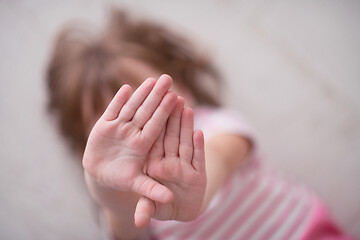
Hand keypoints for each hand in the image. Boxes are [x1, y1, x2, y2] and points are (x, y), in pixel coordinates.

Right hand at [82, 75, 177, 203]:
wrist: (102, 175)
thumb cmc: (122, 179)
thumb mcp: (137, 185)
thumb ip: (152, 191)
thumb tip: (170, 201)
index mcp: (143, 145)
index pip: (156, 125)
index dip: (165, 111)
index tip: (176, 97)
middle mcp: (133, 133)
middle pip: (146, 112)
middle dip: (156, 96)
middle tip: (167, 79)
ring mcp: (118, 128)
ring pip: (131, 107)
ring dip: (140, 94)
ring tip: (151, 79)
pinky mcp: (103, 127)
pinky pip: (111, 111)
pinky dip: (117, 100)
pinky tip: (126, 88)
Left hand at [134, 98, 206, 226]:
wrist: (181, 210)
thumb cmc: (162, 206)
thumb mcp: (153, 207)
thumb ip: (147, 207)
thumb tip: (139, 219)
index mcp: (154, 165)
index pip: (154, 142)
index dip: (155, 125)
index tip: (154, 109)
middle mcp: (169, 163)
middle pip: (170, 137)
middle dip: (171, 117)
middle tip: (171, 96)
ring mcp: (185, 167)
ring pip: (185, 143)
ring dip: (186, 126)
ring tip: (186, 107)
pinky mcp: (199, 175)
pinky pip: (198, 158)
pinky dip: (199, 147)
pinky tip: (200, 132)